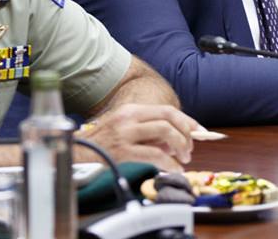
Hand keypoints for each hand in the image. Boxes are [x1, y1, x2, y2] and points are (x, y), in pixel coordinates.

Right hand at [82, 104, 199, 172]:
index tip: (199, 131)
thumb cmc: (103, 142)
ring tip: (184, 158)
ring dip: (180, 146)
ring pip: (165, 133)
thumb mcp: (126, 129)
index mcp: (132, 110)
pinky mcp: (123, 151)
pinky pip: (154, 155)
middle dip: (186, 134)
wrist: (77, 153)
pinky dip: (169, 162)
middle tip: (190, 148)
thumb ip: (149, 133)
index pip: (167, 110)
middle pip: (169, 119)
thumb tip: (174, 142)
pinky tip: (174, 168)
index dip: (187, 120)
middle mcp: (130, 118)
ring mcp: (126, 134)